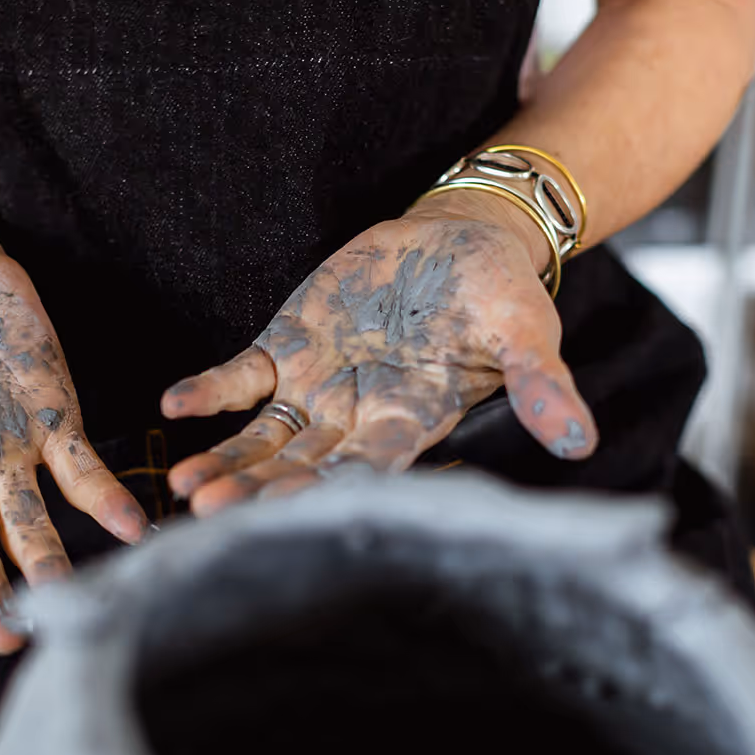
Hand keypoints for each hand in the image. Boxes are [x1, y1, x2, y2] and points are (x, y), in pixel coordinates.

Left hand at [162, 190, 597, 514]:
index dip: (329, 491)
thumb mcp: (526, 334)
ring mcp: (316, 389)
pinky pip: (241, 378)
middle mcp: (356, 418)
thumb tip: (580, 441)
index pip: (367, 470)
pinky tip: (174, 406)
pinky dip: (209, 391)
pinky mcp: (287, 351)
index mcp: (411, 423)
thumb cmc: (497, 293)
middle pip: (301, 467)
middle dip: (259, 491)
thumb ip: (541, 386)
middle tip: (213, 514)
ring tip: (185, 487)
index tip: (292, 515)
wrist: (455, 240)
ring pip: (263, 438)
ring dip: (226, 460)